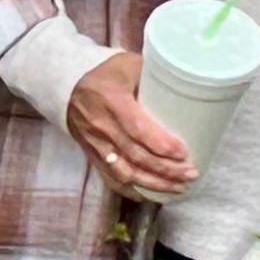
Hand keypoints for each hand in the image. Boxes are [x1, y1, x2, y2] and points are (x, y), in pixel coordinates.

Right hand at [66, 50, 196, 202]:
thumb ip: (156, 74)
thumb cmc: (106, 72)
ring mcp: (95, 143)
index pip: (137, 129)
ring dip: (152, 183)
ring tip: (179, 187)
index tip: (184, 153)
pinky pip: (110, 177)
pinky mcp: (93, 154)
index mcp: (112, 100)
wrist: (67, 86)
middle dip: (165, 169)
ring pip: (124, 171)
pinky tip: (151, 195)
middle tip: (191, 173)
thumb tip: (192, 81)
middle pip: (134, 155)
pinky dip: (130, 190)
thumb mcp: (128, 64)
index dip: (160, 144)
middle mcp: (101, 126)